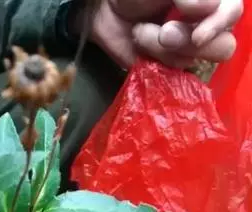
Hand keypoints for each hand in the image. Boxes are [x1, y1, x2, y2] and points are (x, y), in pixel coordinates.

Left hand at [83, 0, 242, 67]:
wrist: (107, 9)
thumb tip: (209, 7)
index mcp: (212, 2)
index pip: (233, 14)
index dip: (219, 25)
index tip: (198, 35)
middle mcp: (206, 26)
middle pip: (222, 47)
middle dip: (188, 42)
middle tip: (164, 33)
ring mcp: (187, 50)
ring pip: (190, 61)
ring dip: (162, 47)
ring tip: (141, 31)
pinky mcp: (167, 68)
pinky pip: (168, 75)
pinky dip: (151, 60)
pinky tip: (139, 44)